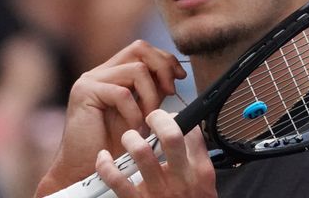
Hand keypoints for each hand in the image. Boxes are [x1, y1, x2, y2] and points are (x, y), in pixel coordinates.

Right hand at [36, 40, 186, 195]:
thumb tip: (175, 74)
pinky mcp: (84, 92)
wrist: (85, 170)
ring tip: (148, 121)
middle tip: (171, 92)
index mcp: (113, 73)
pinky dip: (135, 113)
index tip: (181, 76)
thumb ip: (153, 91)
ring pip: (137, 70)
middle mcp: (100, 72)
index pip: (142, 50)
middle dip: (163, 68)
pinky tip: (134, 129)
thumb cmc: (113, 147)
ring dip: (151, 97)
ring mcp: (90, 79)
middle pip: (140, 49)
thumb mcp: (141, 112)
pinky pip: (122, 93)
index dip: (165, 59)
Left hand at [96, 110, 216, 197]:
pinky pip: (116, 179)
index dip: (177, 119)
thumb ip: (196, 162)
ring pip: (141, 152)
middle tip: (150, 118)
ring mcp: (158, 192)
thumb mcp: (204, 187)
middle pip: (171, 136)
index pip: (192, 133)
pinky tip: (104, 158)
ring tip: (130, 138)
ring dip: (131, 139)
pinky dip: (105, 165)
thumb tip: (184, 133)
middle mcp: (181, 180)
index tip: (168, 119)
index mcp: (200, 173)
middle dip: (158, 119)